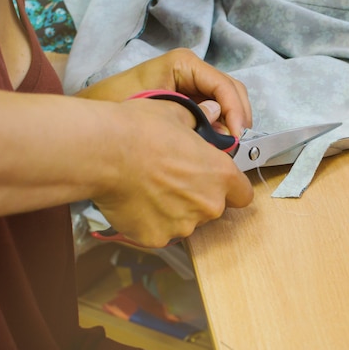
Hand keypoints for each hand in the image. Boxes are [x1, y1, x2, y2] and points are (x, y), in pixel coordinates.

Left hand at [77, 48, 251, 136]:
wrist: (89, 120)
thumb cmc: (115, 108)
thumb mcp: (155, 111)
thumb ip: (192, 119)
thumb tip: (225, 132)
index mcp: (183, 64)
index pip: (223, 84)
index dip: (234, 110)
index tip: (236, 135)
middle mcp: (192, 71)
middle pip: (231, 90)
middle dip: (238, 116)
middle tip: (236, 144)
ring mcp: (192, 85)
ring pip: (227, 102)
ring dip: (232, 124)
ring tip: (229, 148)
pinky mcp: (190, 101)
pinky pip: (215, 112)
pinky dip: (221, 128)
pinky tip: (217, 147)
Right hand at [90, 97, 252, 247]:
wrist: (105, 153)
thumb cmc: (141, 131)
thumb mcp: (177, 114)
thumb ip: (200, 120)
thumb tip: (211, 111)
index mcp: (221, 175)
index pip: (243, 194)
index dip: (231, 188)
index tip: (217, 182)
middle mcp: (208, 204)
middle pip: (213, 208)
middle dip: (198, 197)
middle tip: (173, 179)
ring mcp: (183, 225)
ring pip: (186, 221)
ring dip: (175, 210)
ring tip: (150, 188)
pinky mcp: (157, 238)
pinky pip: (160, 232)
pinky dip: (151, 221)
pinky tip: (136, 202)